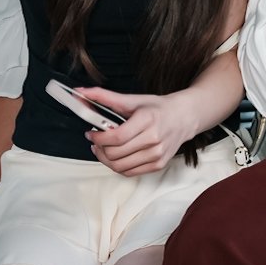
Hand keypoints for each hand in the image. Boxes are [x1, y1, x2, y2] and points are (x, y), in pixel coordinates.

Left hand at [77, 87, 199, 173]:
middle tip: (96, 140)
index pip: (117, 137)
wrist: (184, 117)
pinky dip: (117, 166)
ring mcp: (157, 154)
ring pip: (120, 166)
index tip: (90, 133)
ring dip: (105, 159)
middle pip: (115, 153)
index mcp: (148, 120)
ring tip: (103, 148)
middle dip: (99, 148)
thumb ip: (105, 96)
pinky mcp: (158, 165)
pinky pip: (129, 172)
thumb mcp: (133, 99)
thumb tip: (81, 92)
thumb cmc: (157, 108)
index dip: (98, 137)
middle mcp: (154, 139)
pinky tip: (116, 155)